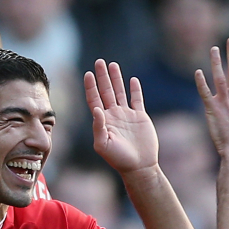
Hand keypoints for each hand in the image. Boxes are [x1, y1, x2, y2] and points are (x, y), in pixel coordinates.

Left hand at [85, 60, 158, 176]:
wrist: (139, 166)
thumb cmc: (118, 159)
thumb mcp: (103, 145)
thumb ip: (98, 127)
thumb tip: (96, 109)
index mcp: (103, 121)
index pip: (94, 99)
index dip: (91, 87)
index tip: (88, 73)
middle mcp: (113, 116)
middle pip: (106, 91)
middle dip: (102, 77)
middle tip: (99, 61)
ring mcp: (127, 116)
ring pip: (120, 92)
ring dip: (116, 79)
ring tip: (113, 64)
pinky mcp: (140, 117)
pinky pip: (137, 100)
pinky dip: (135, 90)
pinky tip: (133, 80)